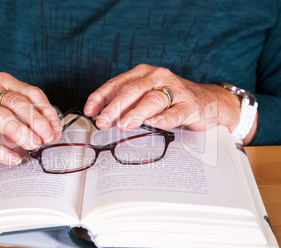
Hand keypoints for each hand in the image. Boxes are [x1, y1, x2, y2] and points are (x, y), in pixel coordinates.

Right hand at [0, 72, 61, 164]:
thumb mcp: (12, 116)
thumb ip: (31, 121)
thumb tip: (53, 132)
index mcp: (3, 82)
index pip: (31, 93)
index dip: (47, 111)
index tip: (56, 128)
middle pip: (17, 102)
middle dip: (36, 121)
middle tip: (47, 137)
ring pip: (0, 116)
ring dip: (20, 132)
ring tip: (33, 145)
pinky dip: (0, 151)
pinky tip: (13, 159)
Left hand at [84, 64, 254, 141]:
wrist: (207, 101)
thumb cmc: (170, 99)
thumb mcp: (144, 96)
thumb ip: (124, 104)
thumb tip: (99, 116)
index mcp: (142, 73)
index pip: (116, 83)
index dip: (101, 97)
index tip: (90, 111)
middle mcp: (157, 77)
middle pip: (132, 90)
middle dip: (115, 107)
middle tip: (103, 121)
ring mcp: (175, 89)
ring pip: (152, 99)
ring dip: (136, 113)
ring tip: (124, 124)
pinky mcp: (190, 104)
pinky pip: (175, 112)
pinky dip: (163, 119)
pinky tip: (154, 123)